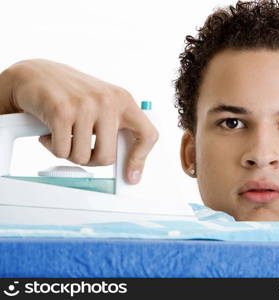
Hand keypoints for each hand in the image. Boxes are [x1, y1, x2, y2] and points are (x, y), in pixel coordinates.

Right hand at [0, 59, 157, 183]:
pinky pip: (61, 151)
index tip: (131, 175)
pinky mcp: (61, 111)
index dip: (140, 159)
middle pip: (107, 157)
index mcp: (123, 100)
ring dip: (69, 153)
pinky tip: (50, 132)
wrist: (35, 74)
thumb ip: (116, 127)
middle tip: (82, 149)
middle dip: (91, 160)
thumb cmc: (71, 94)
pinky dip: (52, 147)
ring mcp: (85, 105)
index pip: (147, 134)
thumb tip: (128, 163)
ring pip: (81, 157)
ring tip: (64, 135)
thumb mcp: (103, 104)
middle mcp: (108, 101)